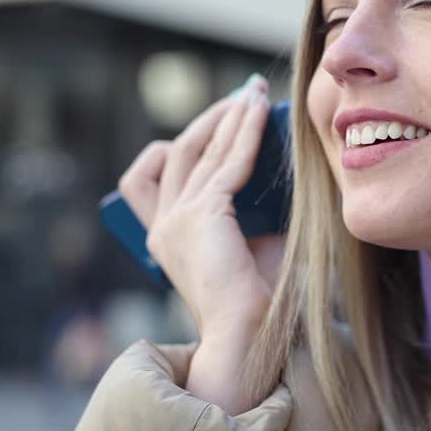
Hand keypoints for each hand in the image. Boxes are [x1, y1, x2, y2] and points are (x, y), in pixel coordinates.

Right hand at [118, 74, 281, 411]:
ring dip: (229, 115)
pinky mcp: (201, 217)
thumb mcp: (252, 247)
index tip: (220, 120)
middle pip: (176, 151)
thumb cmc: (257, 304)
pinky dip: (246, 133)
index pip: (150, 176)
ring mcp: (177, 220)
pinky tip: (262, 113)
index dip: (182, 142)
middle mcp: (163, 226)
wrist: (251, 339)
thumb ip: (255, 212)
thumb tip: (279, 175)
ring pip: (199, 149)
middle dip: (212, 118)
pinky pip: (227, 162)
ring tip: (254, 91)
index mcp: (166, 237)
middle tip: (244, 92)